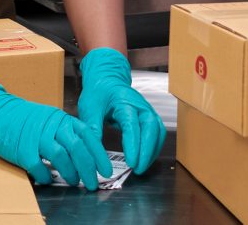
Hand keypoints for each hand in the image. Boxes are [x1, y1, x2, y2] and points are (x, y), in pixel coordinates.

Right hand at [0, 70, 109, 188]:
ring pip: (61, 157)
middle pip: (77, 148)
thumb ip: (63, 131)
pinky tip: (47, 179)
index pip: (87, 135)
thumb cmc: (20, 117)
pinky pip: (39, 166)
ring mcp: (36, 137)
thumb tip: (83, 152)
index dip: (99, 154)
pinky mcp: (22, 149)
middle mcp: (50, 126)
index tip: (105, 170)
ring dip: (70, 172)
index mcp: (59, 118)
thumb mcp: (47, 118)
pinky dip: (46, 176)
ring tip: (73, 181)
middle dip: (88, 169)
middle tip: (93, 183)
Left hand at [77, 47, 166, 174]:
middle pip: (151, 128)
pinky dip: (154, 147)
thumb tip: (93, 152)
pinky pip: (157, 133)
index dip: (133, 145)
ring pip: (158, 132)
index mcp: (124, 101)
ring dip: (152, 151)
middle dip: (147, 151)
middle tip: (138, 169)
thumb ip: (93, 129)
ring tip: (141, 168)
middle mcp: (140, 105)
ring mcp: (147, 110)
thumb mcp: (89, 108)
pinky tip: (145, 159)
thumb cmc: (98, 92)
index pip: (132, 125)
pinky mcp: (149, 116)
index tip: (131, 162)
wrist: (106, 79)